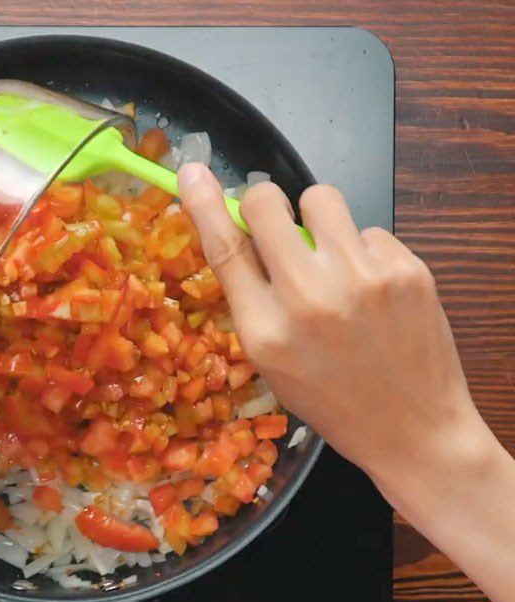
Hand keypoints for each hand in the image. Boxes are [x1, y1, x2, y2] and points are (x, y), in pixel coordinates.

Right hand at [177, 164, 492, 498]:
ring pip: (321, 198)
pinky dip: (362, 251)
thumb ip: (255, 301)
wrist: (413, 428)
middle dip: (264, 202)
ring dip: (317, 219)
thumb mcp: (273, 364)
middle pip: (267, 204)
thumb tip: (244, 235)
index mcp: (265, 331)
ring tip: (331, 257)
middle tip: (275, 221)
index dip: (204, 204)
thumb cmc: (332, 401)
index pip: (224, 249)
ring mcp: (362, 278)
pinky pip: (368, 230)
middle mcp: (308, 298)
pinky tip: (373, 288)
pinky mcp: (406, 268)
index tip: (192, 169)